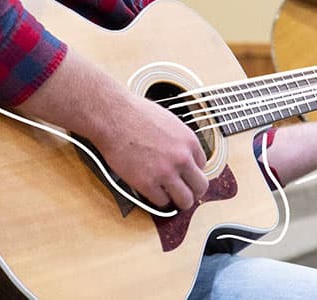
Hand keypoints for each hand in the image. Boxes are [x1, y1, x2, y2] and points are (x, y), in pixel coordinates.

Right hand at [93, 95, 208, 211]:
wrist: (113, 117)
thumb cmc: (136, 114)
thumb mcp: (169, 121)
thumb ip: (179, 140)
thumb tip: (182, 152)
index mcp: (189, 141)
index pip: (203, 165)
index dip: (192, 171)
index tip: (184, 174)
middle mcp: (182, 158)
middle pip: (200, 186)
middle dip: (193, 191)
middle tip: (183, 192)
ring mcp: (166, 172)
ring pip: (185, 200)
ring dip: (178, 201)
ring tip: (170, 198)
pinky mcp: (147, 183)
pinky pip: (161, 202)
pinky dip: (158, 200)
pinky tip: (152, 192)